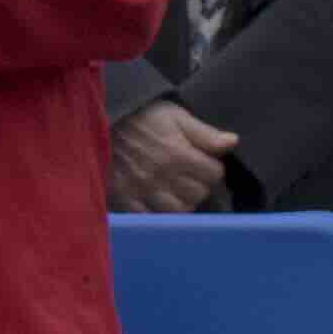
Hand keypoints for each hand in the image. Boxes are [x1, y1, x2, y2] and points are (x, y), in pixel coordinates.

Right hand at [109, 100, 240, 216]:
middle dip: (201, 185)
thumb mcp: (175, 116)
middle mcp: (162, 175)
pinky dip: (158, 214)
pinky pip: (149, 217)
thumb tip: (232, 142)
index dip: (213, 168)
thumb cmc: (141, 117)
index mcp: (178, 153)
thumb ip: (204, 133)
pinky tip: (159, 203)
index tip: (206, 164)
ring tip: (179, 192)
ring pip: (178, 210)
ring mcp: (142, 189)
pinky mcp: (124, 198)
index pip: (214, 174)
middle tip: (192, 178)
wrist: (100, 120)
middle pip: (199, 194)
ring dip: (183, 202)